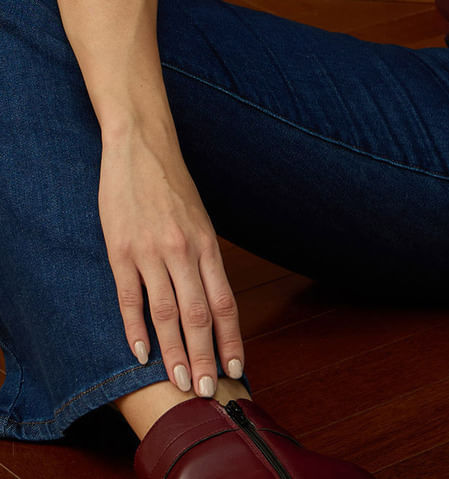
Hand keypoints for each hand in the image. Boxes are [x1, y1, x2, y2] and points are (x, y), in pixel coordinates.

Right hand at [98, 130, 243, 395]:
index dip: (231, 338)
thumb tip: (214, 301)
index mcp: (206, 244)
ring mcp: (151, 251)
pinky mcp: (121, 250)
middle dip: (204, 356)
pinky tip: (142, 355)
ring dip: (174, 353)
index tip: (237, 369)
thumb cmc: (172, 187)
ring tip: (179, 383)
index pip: (224, 301)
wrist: (142, 147)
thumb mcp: (198, 220)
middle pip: (198, 314)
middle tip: (208, 391)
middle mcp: (183, 251)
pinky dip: (135, 329)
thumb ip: (204, 258)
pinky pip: (129, 298)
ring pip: (166, 313)